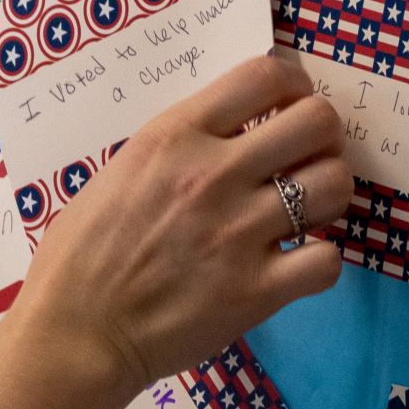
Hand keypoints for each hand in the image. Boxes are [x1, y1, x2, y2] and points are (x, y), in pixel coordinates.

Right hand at [11, 52, 352, 408]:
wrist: (73, 332)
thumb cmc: (80, 254)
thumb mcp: (120, 172)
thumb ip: (177, 148)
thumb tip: (228, 135)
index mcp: (175, 137)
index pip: (264, 76)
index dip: (294, 84)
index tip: (289, 105)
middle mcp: (214, 174)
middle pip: (317, 121)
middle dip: (324, 138)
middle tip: (306, 160)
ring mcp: (239, 233)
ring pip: (334, 185)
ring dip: (328, 196)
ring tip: (304, 213)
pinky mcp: (256, 291)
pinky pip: (327, 260)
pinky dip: (319, 262)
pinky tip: (294, 266)